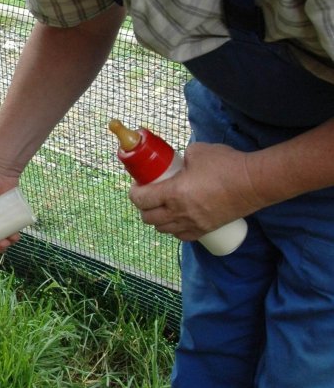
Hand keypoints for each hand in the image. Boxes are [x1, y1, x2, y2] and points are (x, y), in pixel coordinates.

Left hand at [128, 142, 260, 238]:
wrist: (253, 183)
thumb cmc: (226, 165)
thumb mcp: (197, 152)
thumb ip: (181, 158)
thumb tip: (176, 162)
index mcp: (174, 193)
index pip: (141, 199)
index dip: (134, 192)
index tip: (137, 184)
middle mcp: (180, 213)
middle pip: (148, 217)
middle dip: (142, 206)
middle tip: (148, 194)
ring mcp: (192, 224)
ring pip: (162, 229)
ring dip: (157, 219)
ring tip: (161, 206)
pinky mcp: (205, 230)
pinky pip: (180, 236)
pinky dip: (173, 229)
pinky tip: (176, 219)